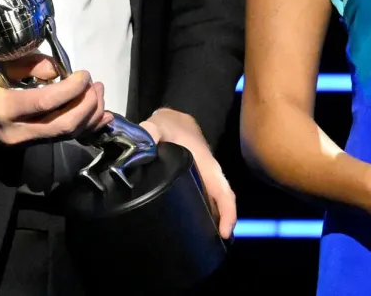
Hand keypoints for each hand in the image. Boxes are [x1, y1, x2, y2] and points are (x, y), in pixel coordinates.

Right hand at [0, 55, 110, 145]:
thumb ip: (28, 65)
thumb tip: (59, 71)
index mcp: (3, 109)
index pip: (46, 103)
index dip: (71, 89)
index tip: (84, 74)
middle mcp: (15, 132)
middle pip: (61, 126)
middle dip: (86, 105)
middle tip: (95, 85)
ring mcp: (21, 143)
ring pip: (64, 136)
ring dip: (88, 116)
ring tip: (100, 94)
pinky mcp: (27, 145)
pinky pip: (60, 139)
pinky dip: (83, 128)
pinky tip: (99, 117)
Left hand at [141, 108, 236, 239]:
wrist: (174, 119)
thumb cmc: (172, 125)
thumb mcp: (159, 126)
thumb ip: (150, 133)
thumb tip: (142, 145)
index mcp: (207, 166)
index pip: (224, 192)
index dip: (228, 212)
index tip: (225, 233)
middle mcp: (210, 176)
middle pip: (221, 204)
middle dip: (221, 226)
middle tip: (209, 250)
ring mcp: (204, 181)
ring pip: (214, 205)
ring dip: (213, 224)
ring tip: (201, 248)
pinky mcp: (197, 183)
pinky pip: (206, 201)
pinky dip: (205, 216)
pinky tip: (194, 231)